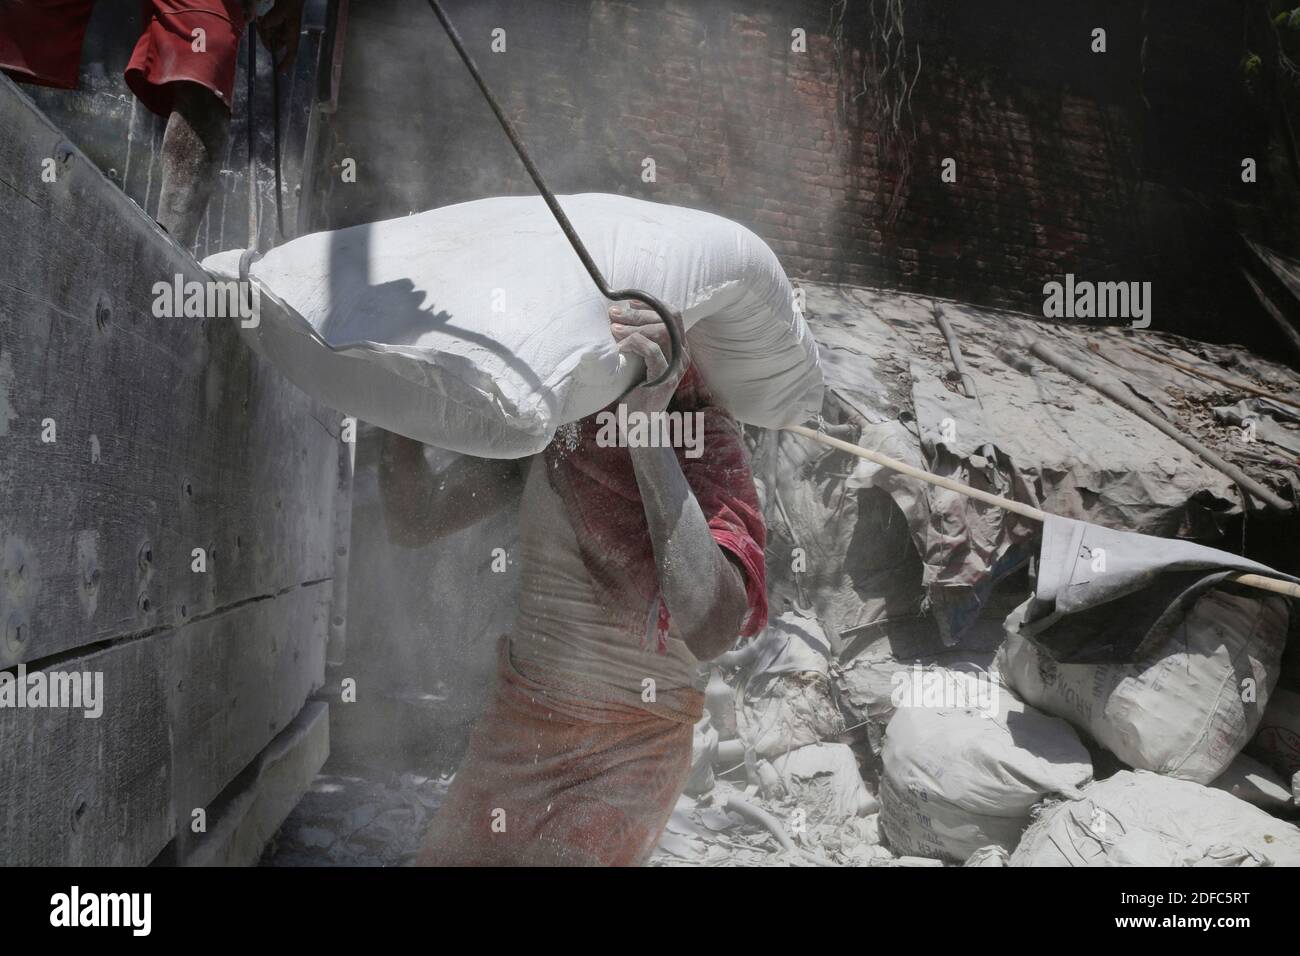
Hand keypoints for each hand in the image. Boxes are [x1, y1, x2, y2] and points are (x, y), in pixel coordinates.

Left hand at [255, 0, 305, 70]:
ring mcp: (281, 32)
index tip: (279, 71)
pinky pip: (266, 32)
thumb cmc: (291, 2)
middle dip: (265, 37)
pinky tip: (261, 18)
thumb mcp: (282, 10)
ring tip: (262, 17)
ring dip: (262, 29)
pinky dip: (262, 26)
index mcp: (292, 35)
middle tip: (262, 23)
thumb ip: (272, 19)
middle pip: (274, 45)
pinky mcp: (276, 28)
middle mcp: (287, 36)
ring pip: (268, 38)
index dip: (286, 63)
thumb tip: (263, 25)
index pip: (291, 53)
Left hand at [609, 300, 687, 415]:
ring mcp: (677, 366)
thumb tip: (621, 315)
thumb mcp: (641, 359)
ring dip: (634, 327)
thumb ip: (641, 339)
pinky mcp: (665, 377)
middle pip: (667, 319)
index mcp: (679, 346)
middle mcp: (682, 354)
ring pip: (661, 331)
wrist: (639, 422)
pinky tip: (620, 348)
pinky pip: (652, 350)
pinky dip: (634, 343)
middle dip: (638, 313)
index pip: (672, 314)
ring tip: (614, 330)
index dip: (652, 303)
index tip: (629, 302)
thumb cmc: (637, 389)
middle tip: (614, 314)